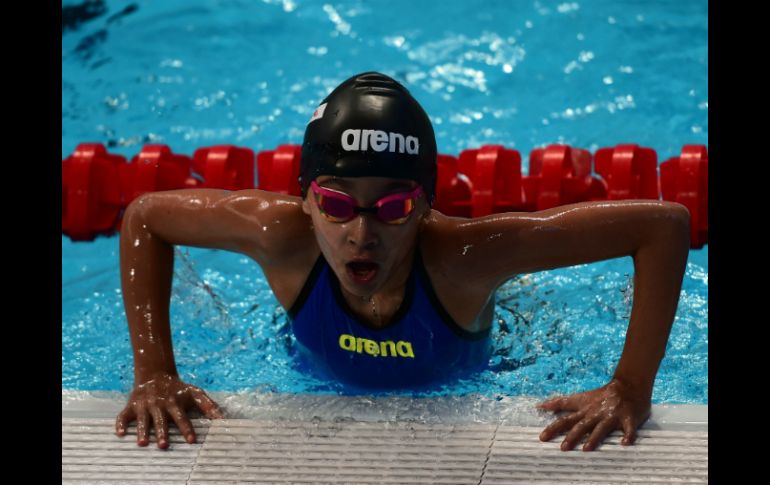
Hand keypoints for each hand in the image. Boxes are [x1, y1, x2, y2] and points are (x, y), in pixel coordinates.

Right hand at [115, 372, 223, 448]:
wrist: (156, 374)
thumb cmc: (178, 388)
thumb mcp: (195, 392)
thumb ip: (209, 406)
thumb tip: (222, 419)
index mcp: (174, 403)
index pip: (181, 417)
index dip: (187, 428)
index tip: (191, 440)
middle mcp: (159, 404)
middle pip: (161, 420)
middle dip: (162, 432)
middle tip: (164, 445)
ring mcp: (144, 405)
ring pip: (142, 419)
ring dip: (142, 430)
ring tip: (142, 443)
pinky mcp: (131, 405)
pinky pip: (123, 415)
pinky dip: (120, 424)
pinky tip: (120, 434)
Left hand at [536, 377, 651, 450]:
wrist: (627, 386)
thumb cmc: (601, 395)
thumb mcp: (580, 398)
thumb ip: (562, 403)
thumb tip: (541, 406)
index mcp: (584, 409)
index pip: (565, 419)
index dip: (553, 427)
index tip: (542, 437)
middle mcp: (595, 413)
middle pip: (581, 425)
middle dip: (572, 436)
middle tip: (562, 448)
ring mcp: (611, 416)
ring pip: (601, 428)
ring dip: (594, 438)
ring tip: (586, 448)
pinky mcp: (628, 418)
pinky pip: (628, 428)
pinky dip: (628, 435)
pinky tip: (625, 443)